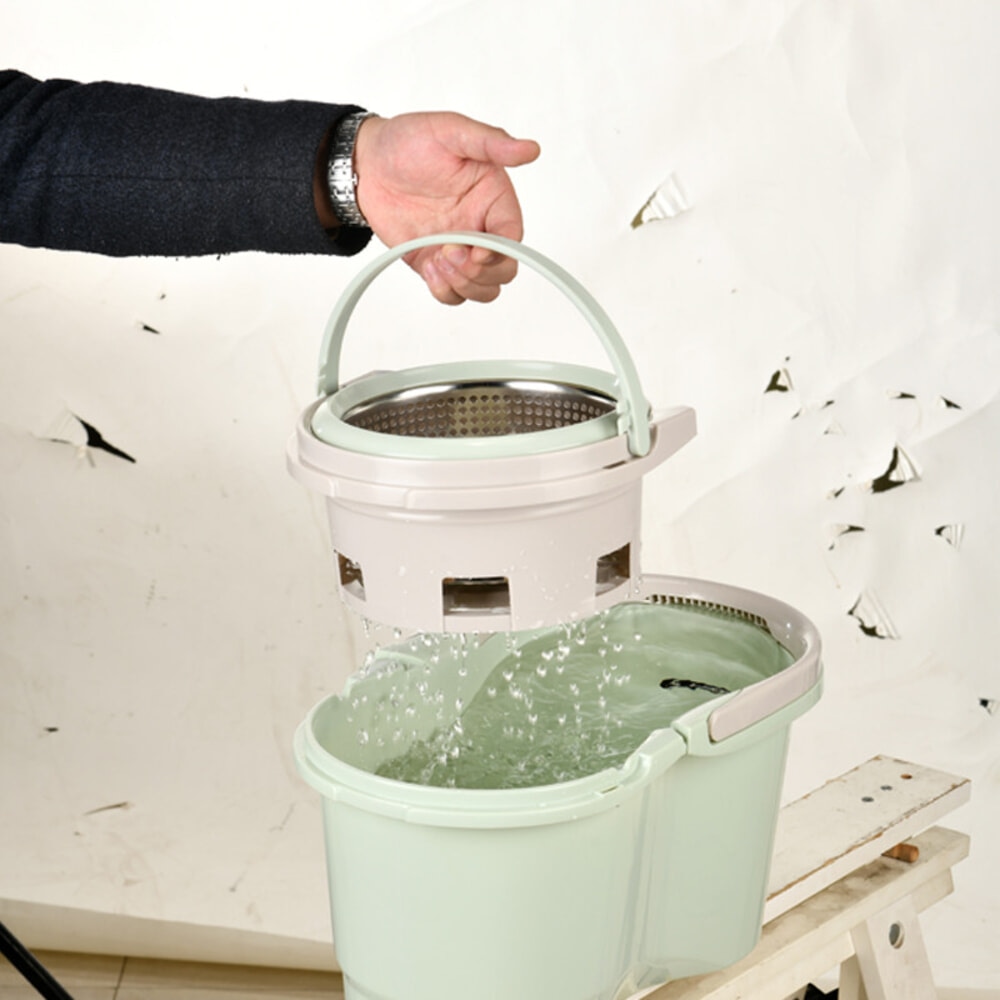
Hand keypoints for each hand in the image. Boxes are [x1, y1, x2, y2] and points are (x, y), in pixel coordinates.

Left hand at [353, 113, 539, 304]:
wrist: (367, 164)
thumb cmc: (408, 141)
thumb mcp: (452, 131)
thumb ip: (492, 143)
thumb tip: (530, 149)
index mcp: (493, 198)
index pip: (512, 238)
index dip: (500, 252)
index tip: (476, 251)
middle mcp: (481, 227)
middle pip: (503, 271)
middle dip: (479, 273)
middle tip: (448, 252)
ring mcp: (459, 250)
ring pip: (482, 288)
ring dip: (463, 285)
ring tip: (436, 260)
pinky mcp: (435, 263)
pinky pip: (452, 294)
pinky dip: (444, 291)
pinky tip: (427, 266)